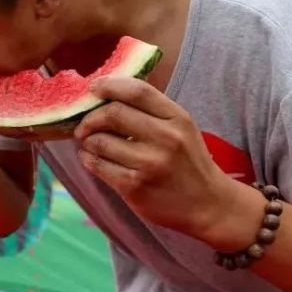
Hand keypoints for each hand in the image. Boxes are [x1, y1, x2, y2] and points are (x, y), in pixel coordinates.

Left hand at [74, 77, 236, 239]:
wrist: (208, 206)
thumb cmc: (188, 163)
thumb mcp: (182, 129)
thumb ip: (151, 111)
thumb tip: (107, 94)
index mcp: (177, 118)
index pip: (138, 90)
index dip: (109, 85)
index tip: (93, 88)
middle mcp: (165, 138)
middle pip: (113, 113)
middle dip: (90, 117)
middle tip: (83, 125)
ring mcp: (149, 164)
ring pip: (100, 141)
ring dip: (88, 141)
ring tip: (90, 144)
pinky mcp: (134, 186)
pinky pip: (98, 166)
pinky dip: (88, 159)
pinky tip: (91, 159)